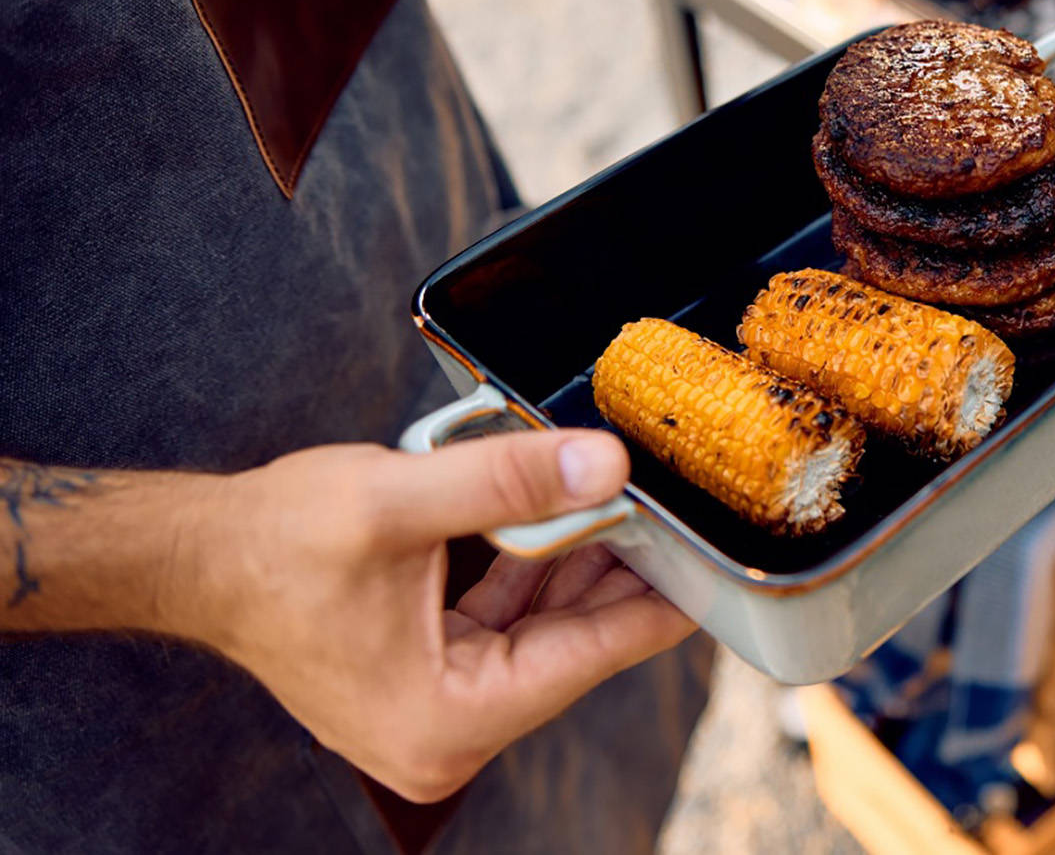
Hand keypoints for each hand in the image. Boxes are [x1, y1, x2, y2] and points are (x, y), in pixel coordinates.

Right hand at [183, 430, 691, 801]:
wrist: (195, 556)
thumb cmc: (275, 545)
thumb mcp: (404, 501)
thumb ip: (510, 484)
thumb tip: (605, 465)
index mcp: (446, 721)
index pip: (586, 657)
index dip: (654, 603)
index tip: (713, 563)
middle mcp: (445, 735)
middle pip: (570, 646)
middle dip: (620, 574)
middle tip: (679, 511)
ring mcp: (435, 711)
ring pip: (542, 631)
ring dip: (580, 566)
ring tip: (636, 504)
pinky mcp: (426, 677)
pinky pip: (507, 624)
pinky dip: (537, 572)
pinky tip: (574, 519)